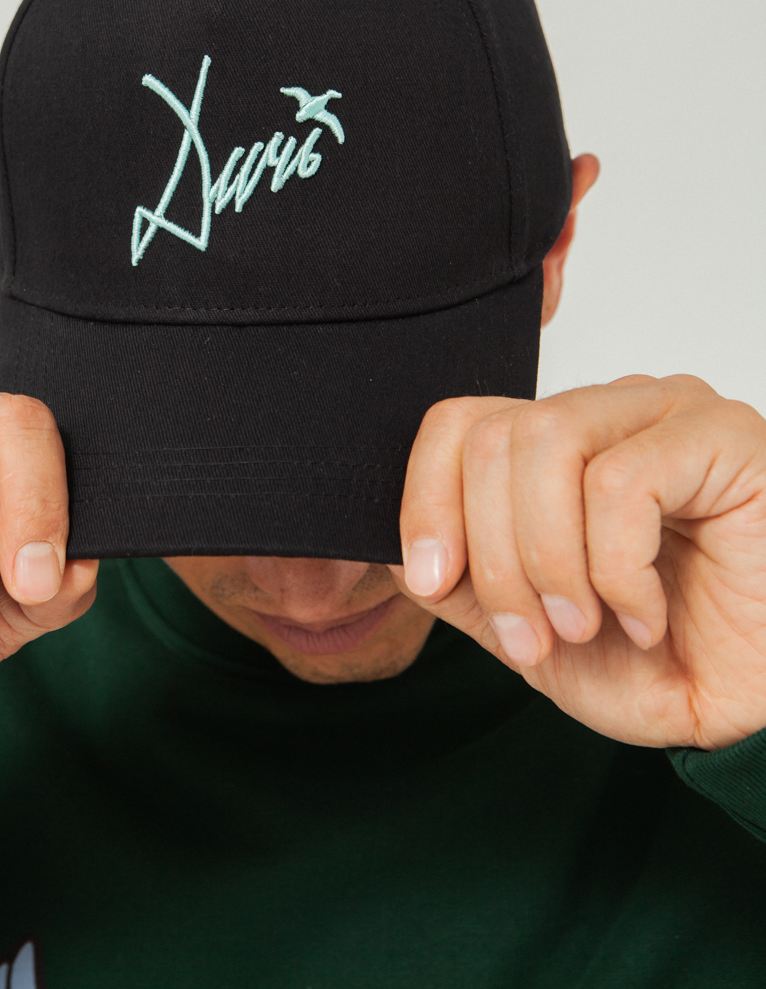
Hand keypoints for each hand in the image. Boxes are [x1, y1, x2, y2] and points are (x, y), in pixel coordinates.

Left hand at [391, 375, 765, 749]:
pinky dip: (617, 570)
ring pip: (546, 445)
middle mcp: (609, 411)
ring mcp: (668, 412)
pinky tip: (647, 615)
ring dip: (549, 562)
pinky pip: (620, 482)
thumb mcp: (527, 628)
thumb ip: (460, 581)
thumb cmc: (656, 662)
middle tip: (533, 636)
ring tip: (586, 625)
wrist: (748, 714)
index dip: (425, 500)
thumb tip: (395, 549)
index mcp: (559, 443)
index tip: (433, 580)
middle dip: (494, 556)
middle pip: (495, 438)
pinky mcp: (723, 437)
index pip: (458, 422)